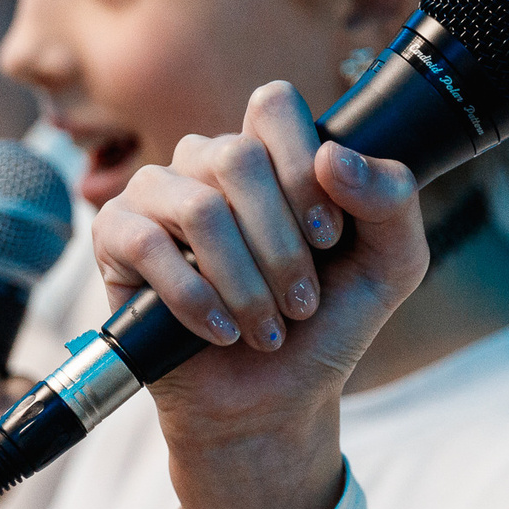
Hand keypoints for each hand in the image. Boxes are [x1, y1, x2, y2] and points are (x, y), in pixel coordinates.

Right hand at [92, 80, 426, 508]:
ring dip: (244, 282)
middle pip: (239, 158)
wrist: (272, 403)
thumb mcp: (391, 266)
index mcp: (271, 153)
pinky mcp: (115, 237)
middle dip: (281, 246)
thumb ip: (393, 200)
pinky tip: (219, 333)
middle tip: (301, 303)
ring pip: (199, 207)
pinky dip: (194, 298)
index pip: (274, 106)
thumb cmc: (325, 326)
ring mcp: (158, 194)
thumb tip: (333, 156)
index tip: (329, 238)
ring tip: (266, 328)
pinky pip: (145, 243)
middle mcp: (210, 161)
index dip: (304, 170)